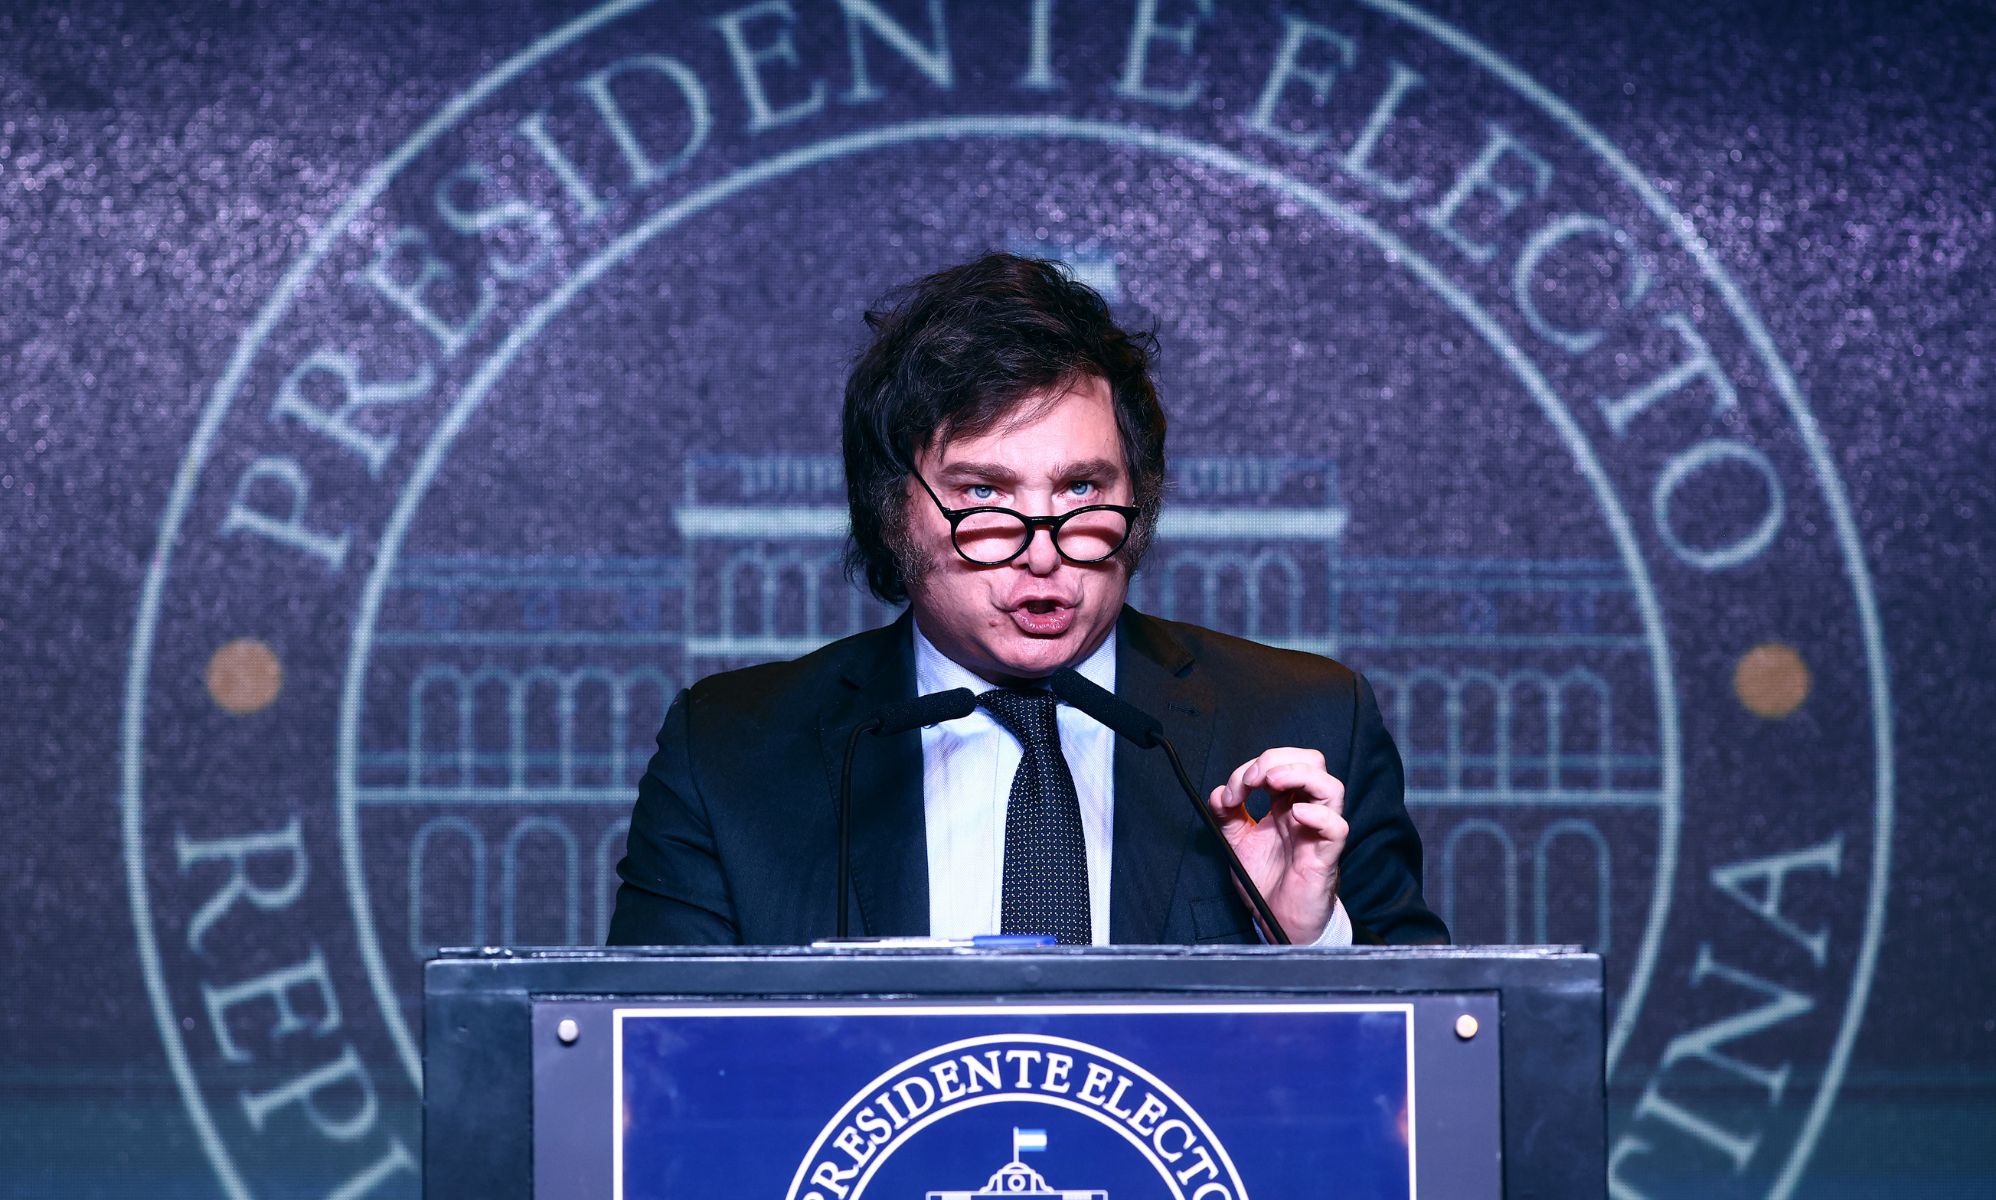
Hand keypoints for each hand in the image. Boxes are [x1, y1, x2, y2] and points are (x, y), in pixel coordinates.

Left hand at [1207, 747, 1347, 942]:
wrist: (1277, 921)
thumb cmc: (1267, 882)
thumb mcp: (1238, 843)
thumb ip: (1228, 817)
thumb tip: (1218, 793)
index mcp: (1286, 805)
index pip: (1281, 764)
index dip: (1252, 769)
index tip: (1230, 793)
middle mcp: (1305, 812)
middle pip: (1312, 762)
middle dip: (1277, 759)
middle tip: (1251, 780)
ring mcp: (1318, 832)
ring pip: (1331, 787)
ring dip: (1299, 774)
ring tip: (1271, 782)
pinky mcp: (1325, 856)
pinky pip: (1337, 828)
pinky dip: (1318, 815)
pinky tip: (1295, 815)